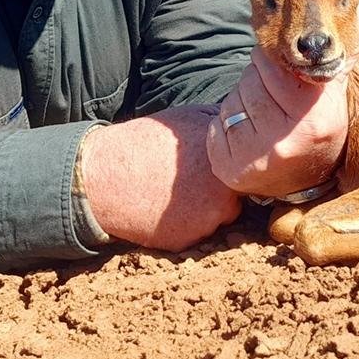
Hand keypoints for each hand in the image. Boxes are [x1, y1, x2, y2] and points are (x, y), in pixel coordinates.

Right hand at [80, 106, 240, 250]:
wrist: (106, 176)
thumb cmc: (148, 141)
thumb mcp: (190, 117)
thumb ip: (223, 125)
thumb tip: (244, 122)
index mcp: (228, 162)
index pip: (252, 171)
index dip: (238, 169)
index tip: (219, 166)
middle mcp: (224, 193)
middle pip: (239, 197)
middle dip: (224, 191)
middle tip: (196, 181)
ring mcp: (207, 220)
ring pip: (220, 217)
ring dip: (207, 209)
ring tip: (180, 193)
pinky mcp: (188, 241)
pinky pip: (198, 234)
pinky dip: (187, 225)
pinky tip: (168, 210)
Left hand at [206, 47, 348, 197]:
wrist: (308, 184)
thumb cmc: (320, 128)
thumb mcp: (333, 97)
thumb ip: (329, 62)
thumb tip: (337, 21)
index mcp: (315, 119)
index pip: (275, 69)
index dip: (269, 59)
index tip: (270, 57)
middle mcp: (285, 141)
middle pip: (250, 83)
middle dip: (254, 79)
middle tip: (266, 90)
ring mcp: (256, 159)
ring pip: (231, 102)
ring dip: (240, 100)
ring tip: (259, 113)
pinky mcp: (231, 170)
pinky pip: (216, 125)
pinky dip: (225, 122)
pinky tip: (245, 130)